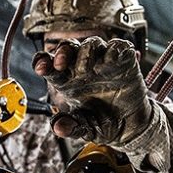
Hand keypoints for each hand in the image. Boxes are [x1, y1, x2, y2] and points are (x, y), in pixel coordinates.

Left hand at [32, 36, 150, 145]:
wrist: (131, 126)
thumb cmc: (103, 123)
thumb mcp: (86, 129)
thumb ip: (72, 127)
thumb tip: (58, 128)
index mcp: (67, 81)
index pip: (50, 66)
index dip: (43, 63)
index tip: (41, 69)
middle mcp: (82, 67)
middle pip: (68, 49)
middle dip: (62, 52)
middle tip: (60, 63)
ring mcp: (103, 62)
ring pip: (91, 44)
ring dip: (86, 52)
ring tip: (85, 69)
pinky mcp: (123, 60)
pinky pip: (118, 47)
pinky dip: (114, 49)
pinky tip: (112, 59)